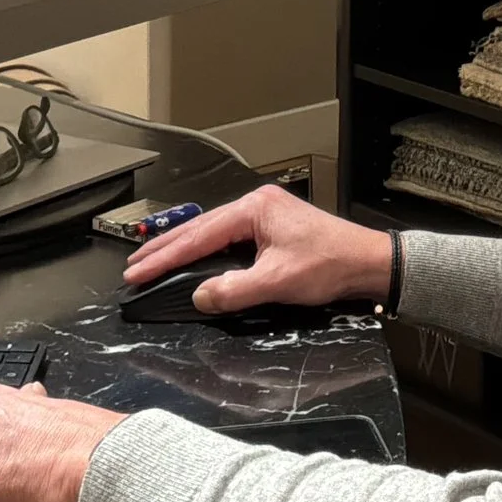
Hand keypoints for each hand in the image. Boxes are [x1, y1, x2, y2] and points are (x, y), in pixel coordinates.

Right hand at [122, 183, 392, 315]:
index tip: (137, 271)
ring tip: (152, 261)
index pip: (198, 237)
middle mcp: (256, 205)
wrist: (368, 262)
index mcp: (254, 209)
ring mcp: (265, 215)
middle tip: (133, 266)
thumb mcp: (277, 281)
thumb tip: (199, 296)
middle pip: (199, 228)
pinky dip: (205, 249)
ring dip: (182, 248)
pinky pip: (228, 238)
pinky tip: (192, 259)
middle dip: (165, 248)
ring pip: (211, 232)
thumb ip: (233, 290)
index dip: (165, 257)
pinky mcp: (272, 228)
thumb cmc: (330, 264)